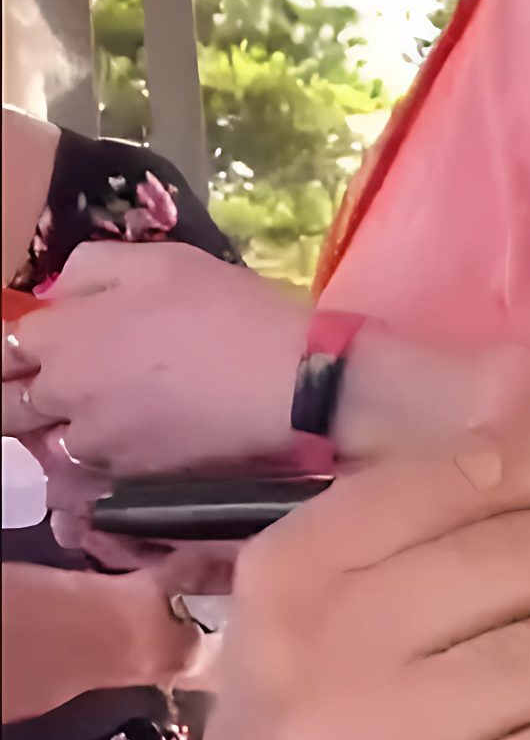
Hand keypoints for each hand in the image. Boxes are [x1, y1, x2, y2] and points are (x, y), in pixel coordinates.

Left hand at [3, 241, 309, 475]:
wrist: (291, 383)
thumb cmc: (229, 310)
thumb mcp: (161, 260)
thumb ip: (93, 268)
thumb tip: (60, 295)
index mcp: (59, 335)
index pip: (2, 348)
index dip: (13, 353)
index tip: (27, 355)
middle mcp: (62, 393)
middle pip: (8, 408)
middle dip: (17, 400)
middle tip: (38, 399)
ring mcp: (95, 442)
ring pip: (46, 448)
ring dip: (53, 438)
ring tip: (85, 429)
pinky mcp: (131, 478)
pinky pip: (90, 479)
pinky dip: (91, 470)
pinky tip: (115, 456)